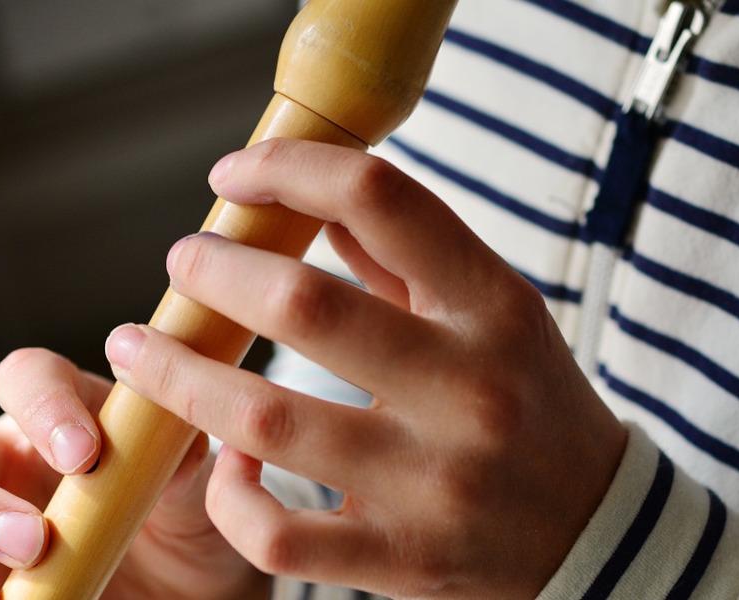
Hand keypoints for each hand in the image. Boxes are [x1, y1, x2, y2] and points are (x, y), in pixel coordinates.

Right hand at [0, 348, 268, 599]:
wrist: (191, 595)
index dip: (42, 406)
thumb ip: (181, 460)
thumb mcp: (199, 492)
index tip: (84, 456)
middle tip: (34, 542)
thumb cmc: (189, 528)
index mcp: (61, 417)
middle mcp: (0, 463)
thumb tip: (176, 439)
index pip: (26, 378)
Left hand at [103, 139, 628, 597]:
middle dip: (213, 272)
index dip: (290, 170)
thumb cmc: (529, 404)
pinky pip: (275, 531)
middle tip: (182, 263)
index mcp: (493, 308)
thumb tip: (306, 201)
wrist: (597, 533)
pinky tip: (228, 465)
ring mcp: (432, 483)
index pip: (381, 199)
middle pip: (303, 305)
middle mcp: (468, 389)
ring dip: (180, 376)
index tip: (236, 176)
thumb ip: (407, 258)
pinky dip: (230, 494)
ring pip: (263, 421)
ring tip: (142, 350)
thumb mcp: (495, 315)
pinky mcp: (401, 560)